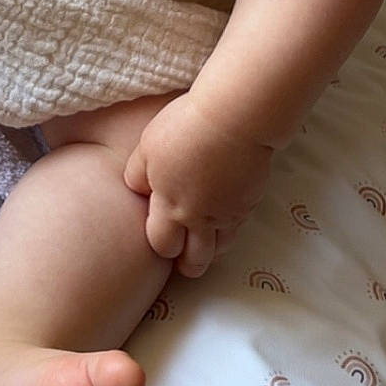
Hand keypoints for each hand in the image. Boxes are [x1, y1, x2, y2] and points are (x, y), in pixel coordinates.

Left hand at [122, 93, 272, 277]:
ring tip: (206, 248)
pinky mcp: (248, 203)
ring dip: (211, 252)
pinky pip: (238, 227)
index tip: (161, 239)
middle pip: (193, 260)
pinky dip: (230, 229)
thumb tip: (136, 188)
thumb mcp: (147, 147)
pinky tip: (226, 220)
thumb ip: (139, 174)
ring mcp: (226, 213)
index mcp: (168, 205)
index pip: (160, 243)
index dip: (160, 245)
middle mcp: (197, 217)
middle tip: (184, 261)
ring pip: (218, 250)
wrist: (232, 120)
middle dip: (187, 264)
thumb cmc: (185, 127)